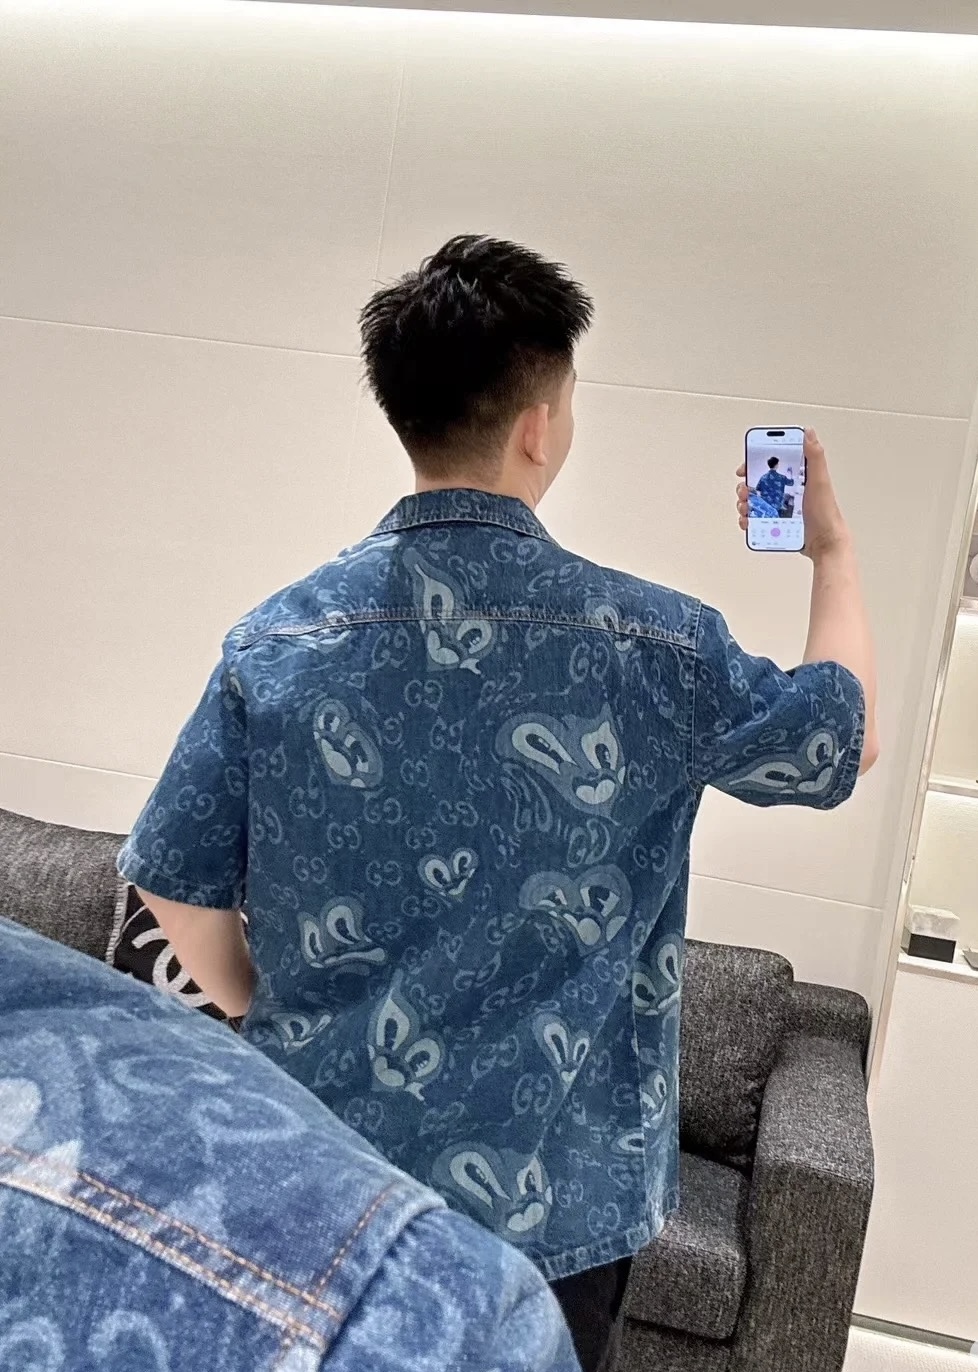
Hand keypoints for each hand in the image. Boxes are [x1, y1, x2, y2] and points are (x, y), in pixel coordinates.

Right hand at [737, 428, 849, 559]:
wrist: (824, 544)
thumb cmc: (825, 514)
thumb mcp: (819, 481)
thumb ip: (814, 457)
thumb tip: (808, 433)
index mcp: (797, 477)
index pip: (773, 463)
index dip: (757, 462)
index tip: (747, 466)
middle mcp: (787, 491)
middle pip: (759, 482)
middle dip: (747, 485)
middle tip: (746, 491)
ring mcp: (780, 507)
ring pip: (755, 501)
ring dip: (745, 503)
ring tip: (746, 509)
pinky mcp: (776, 523)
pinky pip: (757, 519)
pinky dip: (748, 520)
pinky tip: (749, 522)